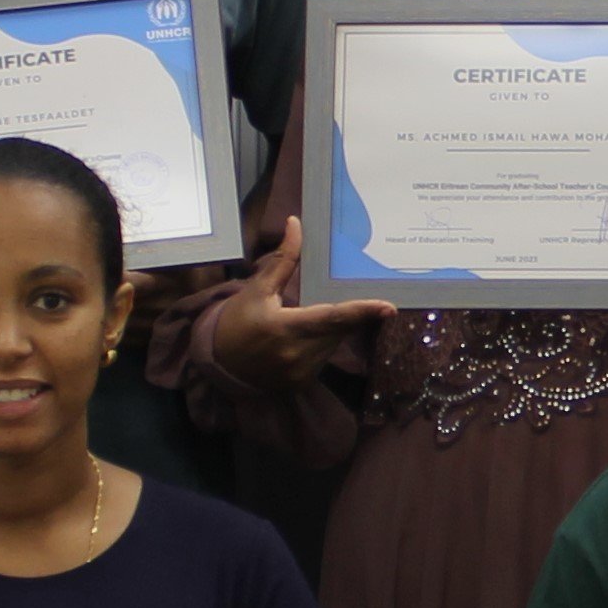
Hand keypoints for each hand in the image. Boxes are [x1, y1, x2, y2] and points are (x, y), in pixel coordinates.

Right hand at [199, 219, 394, 390]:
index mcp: (285, 327)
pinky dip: (320, 344)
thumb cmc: (237, 321)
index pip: (331, 319)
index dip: (361, 313)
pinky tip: (300, 340)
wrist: (219, 364)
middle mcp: (297, 354)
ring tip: (303, 323)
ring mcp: (301, 372)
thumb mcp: (257, 289)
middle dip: (341, 315)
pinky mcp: (303, 383)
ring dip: (329, 330)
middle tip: (331, 306)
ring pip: (333, 344)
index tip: (388, 308)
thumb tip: (296, 224)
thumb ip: (283, 260)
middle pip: (337, 330)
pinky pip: (324, 357)